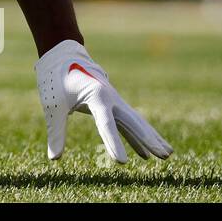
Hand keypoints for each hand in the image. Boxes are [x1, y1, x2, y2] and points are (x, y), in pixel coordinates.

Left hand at [35, 39, 171, 162]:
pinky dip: (137, 139)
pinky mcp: (112, 107)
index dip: (113, 143)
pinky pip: (128, 126)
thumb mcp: (54, 105)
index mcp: (96, 96)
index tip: (121, 162)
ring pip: (136, 123)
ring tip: (167, 156)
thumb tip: (54, 158)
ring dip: (150, 139)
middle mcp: (111, 99)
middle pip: (133, 122)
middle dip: (149, 139)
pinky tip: (146, 154)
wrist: (63, 58)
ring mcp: (114, 102)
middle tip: (165, 155)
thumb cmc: (57, 80)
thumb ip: (56, 131)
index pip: (106, 124)